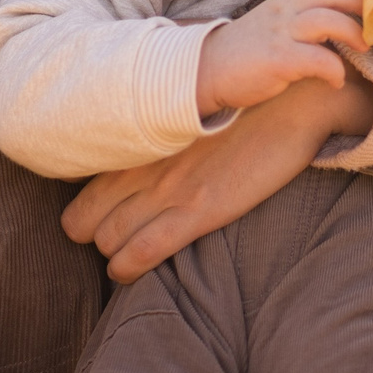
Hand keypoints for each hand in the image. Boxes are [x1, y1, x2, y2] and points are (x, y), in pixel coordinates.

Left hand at [60, 74, 372, 281]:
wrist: (292, 100)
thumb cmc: (246, 105)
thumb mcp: (188, 112)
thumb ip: (159, 133)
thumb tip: (143, 150)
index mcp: (139, 136)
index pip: (80, 181)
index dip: (84, 204)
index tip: (100, 210)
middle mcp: (143, 164)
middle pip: (82, 217)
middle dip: (91, 234)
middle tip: (114, 237)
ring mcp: (167, 190)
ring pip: (106, 239)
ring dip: (111, 254)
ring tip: (126, 256)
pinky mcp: (198, 211)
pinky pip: (142, 251)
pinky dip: (128, 269)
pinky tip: (131, 272)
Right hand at [196, 0, 368, 117]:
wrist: (204, 72)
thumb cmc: (240, 54)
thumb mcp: (267, 26)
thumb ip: (292, 20)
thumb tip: (324, 26)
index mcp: (280, 3)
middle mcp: (282, 13)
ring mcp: (279, 34)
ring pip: (325, 20)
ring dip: (352, 31)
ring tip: (366, 46)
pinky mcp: (278, 60)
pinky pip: (316, 59)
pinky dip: (334, 70)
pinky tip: (337, 81)